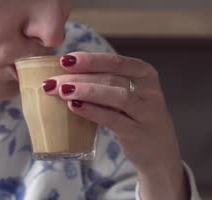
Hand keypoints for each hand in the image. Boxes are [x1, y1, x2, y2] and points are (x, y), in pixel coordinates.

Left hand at [43, 52, 188, 198]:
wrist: (158, 153)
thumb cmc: (133, 117)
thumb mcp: (125, 95)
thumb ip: (103, 82)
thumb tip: (63, 74)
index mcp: (144, 74)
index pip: (115, 61)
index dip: (90, 59)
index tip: (64, 60)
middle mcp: (149, 90)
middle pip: (111, 78)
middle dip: (79, 77)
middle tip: (53, 81)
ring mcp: (146, 112)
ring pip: (116, 96)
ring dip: (86, 91)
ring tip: (62, 92)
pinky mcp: (138, 133)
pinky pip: (113, 119)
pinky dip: (93, 111)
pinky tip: (75, 107)